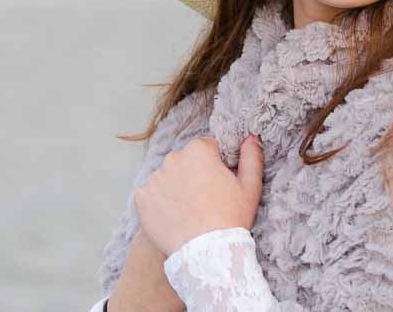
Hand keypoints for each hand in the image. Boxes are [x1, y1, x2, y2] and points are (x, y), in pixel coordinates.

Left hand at [135, 134, 264, 257]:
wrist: (206, 254)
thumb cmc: (230, 219)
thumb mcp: (250, 187)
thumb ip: (251, 157)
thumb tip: (250, 138)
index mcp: (199, 150)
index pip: (207, 147)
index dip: (216, 163)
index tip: (219, 181)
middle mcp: (173, 158)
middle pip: (185, 160)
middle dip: (194, 173)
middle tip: (205, 198)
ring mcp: (154, 178)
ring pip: (168, 176)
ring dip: (176, 186)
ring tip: (189, 210)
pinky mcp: (141, 198)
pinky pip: (151, 194)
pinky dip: (160, 202)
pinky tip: (174, 216)